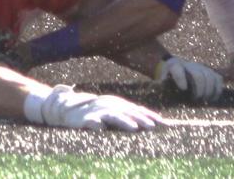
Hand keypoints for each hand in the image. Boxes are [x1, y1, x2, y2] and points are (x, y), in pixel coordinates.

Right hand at [41, 85, 163, 131]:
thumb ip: (130, 115)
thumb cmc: (97, 112)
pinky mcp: (85, 119)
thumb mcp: (115, 112)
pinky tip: (100, 129)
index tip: (163, 123)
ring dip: (123, 121)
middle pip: (128, 112)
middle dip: (141, 119)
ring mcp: (97, 111)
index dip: (150, 116)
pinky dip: (96, 125)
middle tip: (153, 126)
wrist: (70, 109)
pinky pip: (91, 122)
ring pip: (112, 116)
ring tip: (133, 128)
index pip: (137, 110)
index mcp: (119, 104)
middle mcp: (110, 105)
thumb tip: (153, 122)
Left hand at [155, 56, 222, 101]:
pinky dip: (217, 89)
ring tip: (205, 100)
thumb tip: (160, 96)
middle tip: (196, 99)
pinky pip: (217, 78)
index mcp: (173, 66)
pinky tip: (213, 99)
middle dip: (199, 88)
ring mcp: (200, 68)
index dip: (180, 78)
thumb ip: (160, 87)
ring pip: (209, 76)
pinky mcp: (209, 72)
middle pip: (197, 74)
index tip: (183, 88)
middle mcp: (188, 65)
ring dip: (209, 90)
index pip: (176, 68)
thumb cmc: (167, 79)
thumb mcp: (160, 82)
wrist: (174, 69)